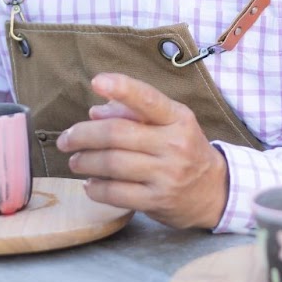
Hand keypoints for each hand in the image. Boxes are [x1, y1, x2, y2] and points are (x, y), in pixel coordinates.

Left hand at [56, 73, 228, 229]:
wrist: (215, 191)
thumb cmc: (185, 150)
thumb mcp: (170, 124)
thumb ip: (133, 113)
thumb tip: (95, 113)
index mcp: (178, 118)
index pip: (148, 99)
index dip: (122, 88)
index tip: (97, 81)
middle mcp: (174, 145)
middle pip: (117, 134)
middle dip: (82, 135)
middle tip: (66, 139)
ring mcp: (166, 175)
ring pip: (111, 164)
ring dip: (84, 161)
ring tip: (75, 160)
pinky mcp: (157, 201)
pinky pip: (115, 193)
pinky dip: (95, 187)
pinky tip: (90, 183)